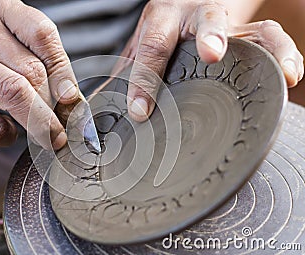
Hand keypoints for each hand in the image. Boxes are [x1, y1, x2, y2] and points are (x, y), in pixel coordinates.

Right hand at [0, 0, 79, 149]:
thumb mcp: (1, 39)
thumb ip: (35, 60)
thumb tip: (71, 101)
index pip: (43, 35)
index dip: (64, 71)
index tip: (72, 98)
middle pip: (32, 71)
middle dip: (55, 106)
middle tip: (65, 126)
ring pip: (15, 94)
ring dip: (41, 124)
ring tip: (52, 138)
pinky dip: (7, 135)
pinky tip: (7, 131)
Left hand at [121, 0, 303, 121]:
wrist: (182, 9)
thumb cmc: (158, 36)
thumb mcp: (136, 51)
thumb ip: (121, 78)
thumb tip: (97, 118)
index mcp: (160, 20)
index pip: (151, 47)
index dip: (144, 79)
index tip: (139, 111)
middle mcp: (194, 17)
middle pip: (205, 19)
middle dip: (209, 35)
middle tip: (212, 54)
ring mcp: (225, 25)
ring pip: (250, 29)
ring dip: (265, 49)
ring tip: (281, 73)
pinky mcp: (247, 34)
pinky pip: (270, 39)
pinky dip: (285, 56)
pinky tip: (291, 76)